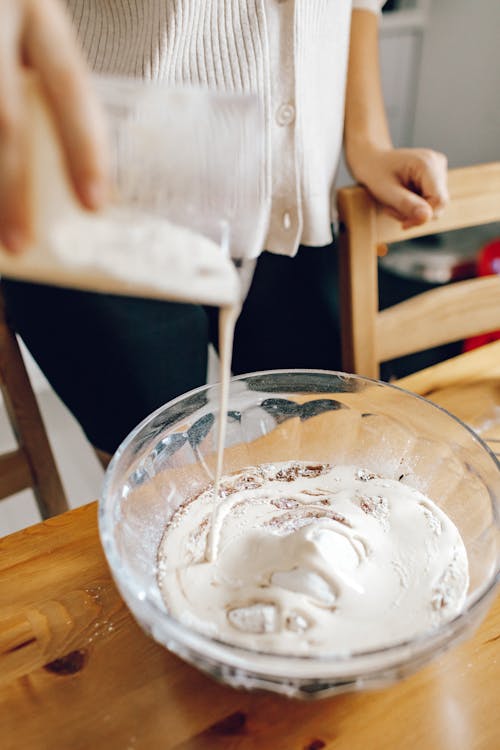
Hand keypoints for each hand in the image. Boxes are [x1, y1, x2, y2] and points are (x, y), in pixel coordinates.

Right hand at [0, 0, 107, 253]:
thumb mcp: (25, 30)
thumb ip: (37, 85)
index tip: (95, 204)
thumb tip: (75, 181)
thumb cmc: (1, 16)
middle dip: (12, 190)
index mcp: (35, 10)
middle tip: (20, 243)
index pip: (69, 85)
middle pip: (4, 118)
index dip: (84, 148)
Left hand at [347, 145, 448, 229]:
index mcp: (427, 163)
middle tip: (392, 210)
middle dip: (415, 214)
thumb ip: (406, 204)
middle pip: (438, 203)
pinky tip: (401, 200)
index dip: (424, 217)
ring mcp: (438, 169)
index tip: (404, 224)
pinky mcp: (436, 176)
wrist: (371, 160)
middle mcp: (437, 163)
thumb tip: (427, 217)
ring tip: (394, 204)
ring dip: (413, 212)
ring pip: (435, 205)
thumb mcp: (386, 191)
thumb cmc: (375, 171)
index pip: (439, 200)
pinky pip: (431, 201)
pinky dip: (415, 207)